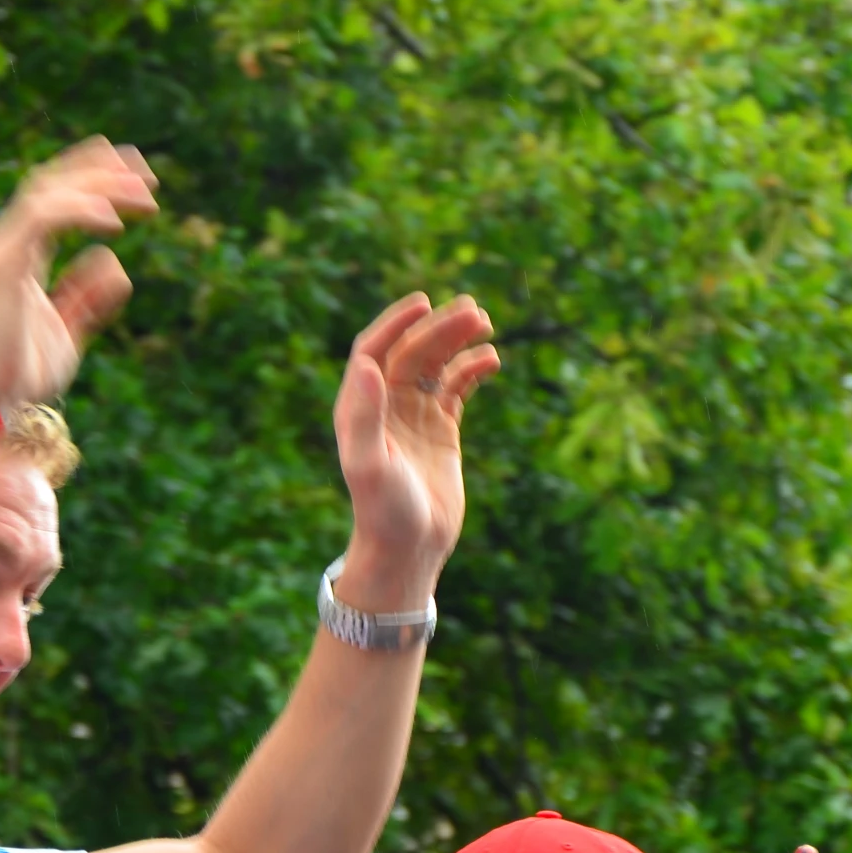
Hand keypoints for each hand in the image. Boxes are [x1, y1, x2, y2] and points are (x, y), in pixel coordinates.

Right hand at [0, 136, 158, 408]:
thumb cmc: (20, 372)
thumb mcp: (68, 331)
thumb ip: (88, 298)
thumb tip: (117, 265)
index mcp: (23, 254)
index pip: (56, 196)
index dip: (96, 178)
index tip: (142, 179)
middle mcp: (8, 243)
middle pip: (52, 182)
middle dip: (102, 169)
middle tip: (149, 175)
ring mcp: (1, 249)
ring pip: (47, 192)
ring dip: (98, 185)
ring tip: (141, 195)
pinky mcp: (1, 263)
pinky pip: (41, 218)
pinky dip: (79, 211)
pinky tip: (114, 221)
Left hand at [331, 293, 501, 609]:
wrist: (408, 549)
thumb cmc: (383, 511)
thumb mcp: (369, 464)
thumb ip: (365, 416)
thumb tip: (366, 365)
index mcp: (359, 407)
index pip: (374, 349)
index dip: (396, 323)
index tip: (424, 303)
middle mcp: (384, 405)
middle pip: (412, 351)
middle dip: (439, 328)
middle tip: (473, 311)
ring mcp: (414, 416)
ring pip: (437, 365)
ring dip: (458, 341)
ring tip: (485, 323)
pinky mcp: (440, 430)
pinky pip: (457, 388)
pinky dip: (473, 370)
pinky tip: (492, 360)